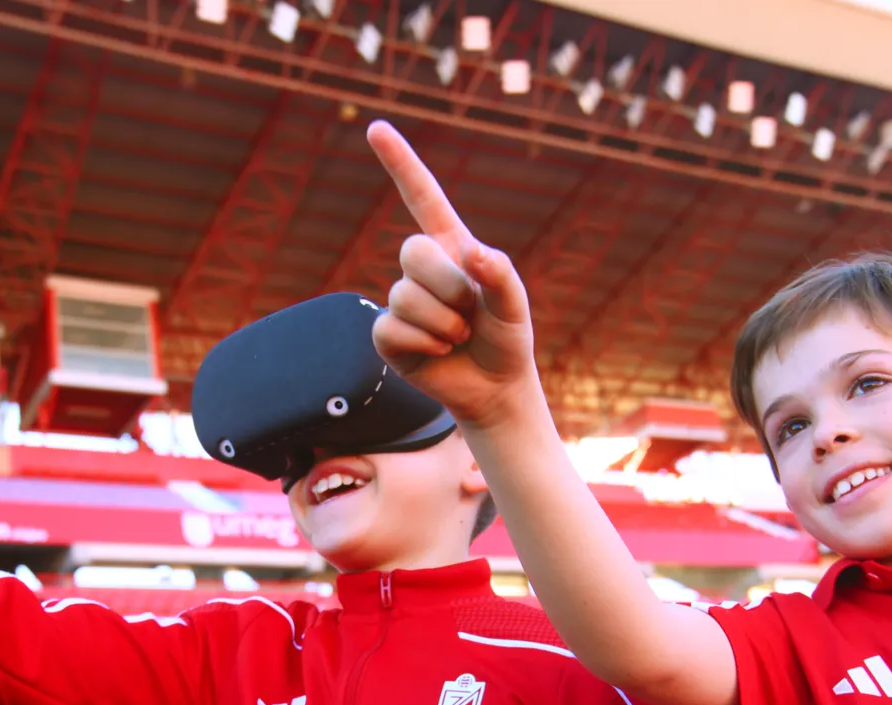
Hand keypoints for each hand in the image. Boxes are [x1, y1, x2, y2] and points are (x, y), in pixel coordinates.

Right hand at [365, 121, 540, 428]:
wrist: (495, 388)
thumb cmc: (507, 338)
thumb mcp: (515, 304)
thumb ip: (500, 274)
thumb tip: (471, 254)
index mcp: (452, 247)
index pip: (422, 196)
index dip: (400, 163)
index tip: (376, 128)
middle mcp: (423, 269)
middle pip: (412, 252)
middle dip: (447, 285)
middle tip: (469, 313)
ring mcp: (402, 301)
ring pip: (404, 296)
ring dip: (442, 323)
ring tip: (459, 336)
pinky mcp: (388, 336)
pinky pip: (391, 329)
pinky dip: (422, 344)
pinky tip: (439, 351)